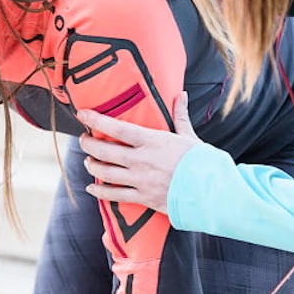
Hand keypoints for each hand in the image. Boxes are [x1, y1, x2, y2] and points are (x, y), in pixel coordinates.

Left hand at [77, 92, 201, 212]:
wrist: (211, 192)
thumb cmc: (202, 162)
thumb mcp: (190, 136)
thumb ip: (180, 116)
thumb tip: (182, 95)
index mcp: (152, 141)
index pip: (116, 128)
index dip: (96, 120)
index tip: (82, 114)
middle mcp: (141, 160)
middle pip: (104, 151)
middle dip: (88, 144)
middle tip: (83, 139)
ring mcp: (140, 180)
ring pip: (105, 173)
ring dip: (92, 166)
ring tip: (88, 161)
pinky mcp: (143, 198)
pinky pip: (114, 195)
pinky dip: (100, 191)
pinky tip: (92, 188)